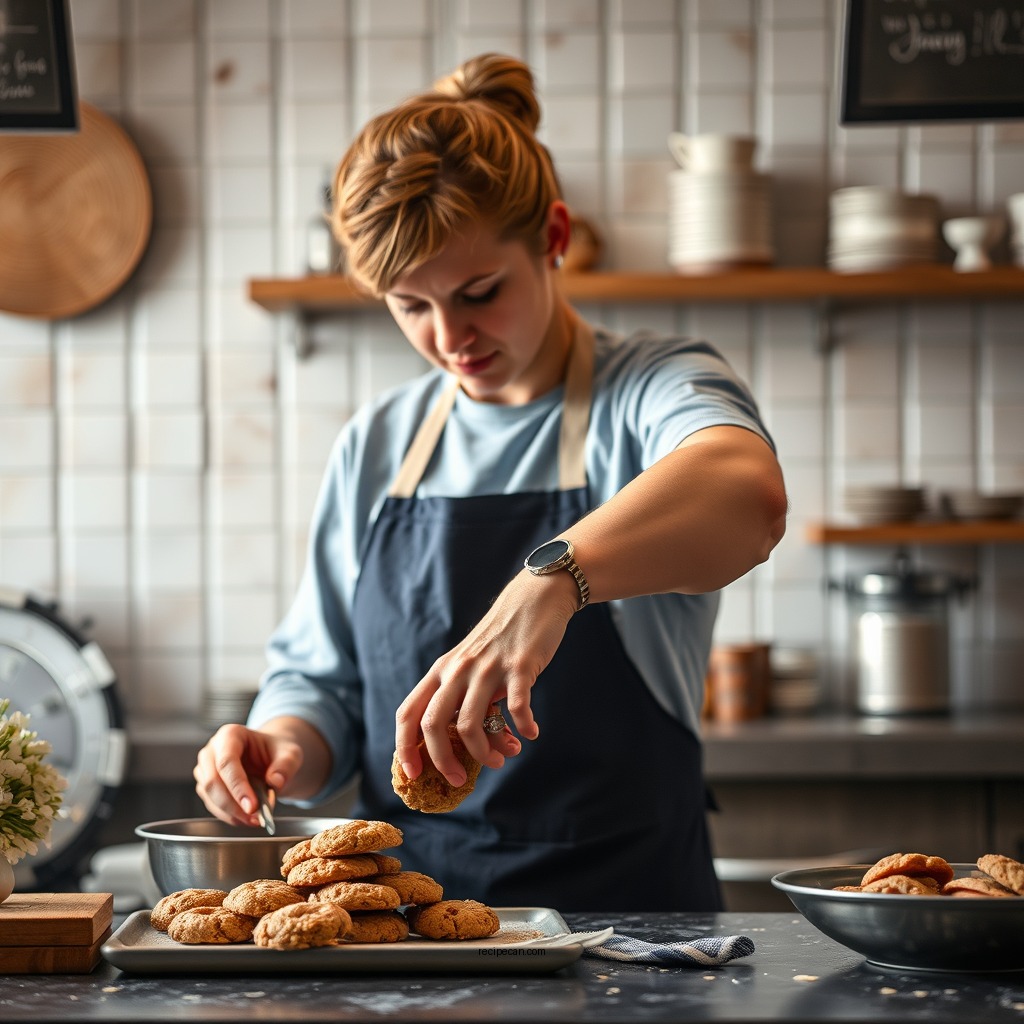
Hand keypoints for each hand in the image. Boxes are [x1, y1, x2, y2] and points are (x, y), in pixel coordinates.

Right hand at [193, 723, 303, 827]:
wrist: (272, 758)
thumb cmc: (278, 751)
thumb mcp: (290, 753)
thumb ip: (286, 765)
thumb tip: (276, 781)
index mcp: (231, 734)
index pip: (227, 762)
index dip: (237, 786)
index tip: (252, 806)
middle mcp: (212, 750)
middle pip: (213, 781)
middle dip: (233, 804)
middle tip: (254, 817)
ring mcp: (206, 769)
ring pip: (210, 796)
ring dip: (231, 813)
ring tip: (255, 820)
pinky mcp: (206, 786)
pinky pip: (212, 805)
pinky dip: (229, 816)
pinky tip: (246, 819)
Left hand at [395, 568, 578, 786]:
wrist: (534, 599)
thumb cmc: (502, 639)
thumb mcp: (470, 663)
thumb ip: (465, 697)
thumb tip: (469, 746)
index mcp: (441, 671)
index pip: (408, 713)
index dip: (405, 748)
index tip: (413, 775)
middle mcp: (458, 670)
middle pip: (434, 725)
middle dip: (443, 761)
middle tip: (460, 779)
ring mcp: (487, 668)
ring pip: (470, 724)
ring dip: (485, 752)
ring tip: (504, 757)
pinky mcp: (519, 666)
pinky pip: (517, 707)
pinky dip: (524, 728)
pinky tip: (531, 732)